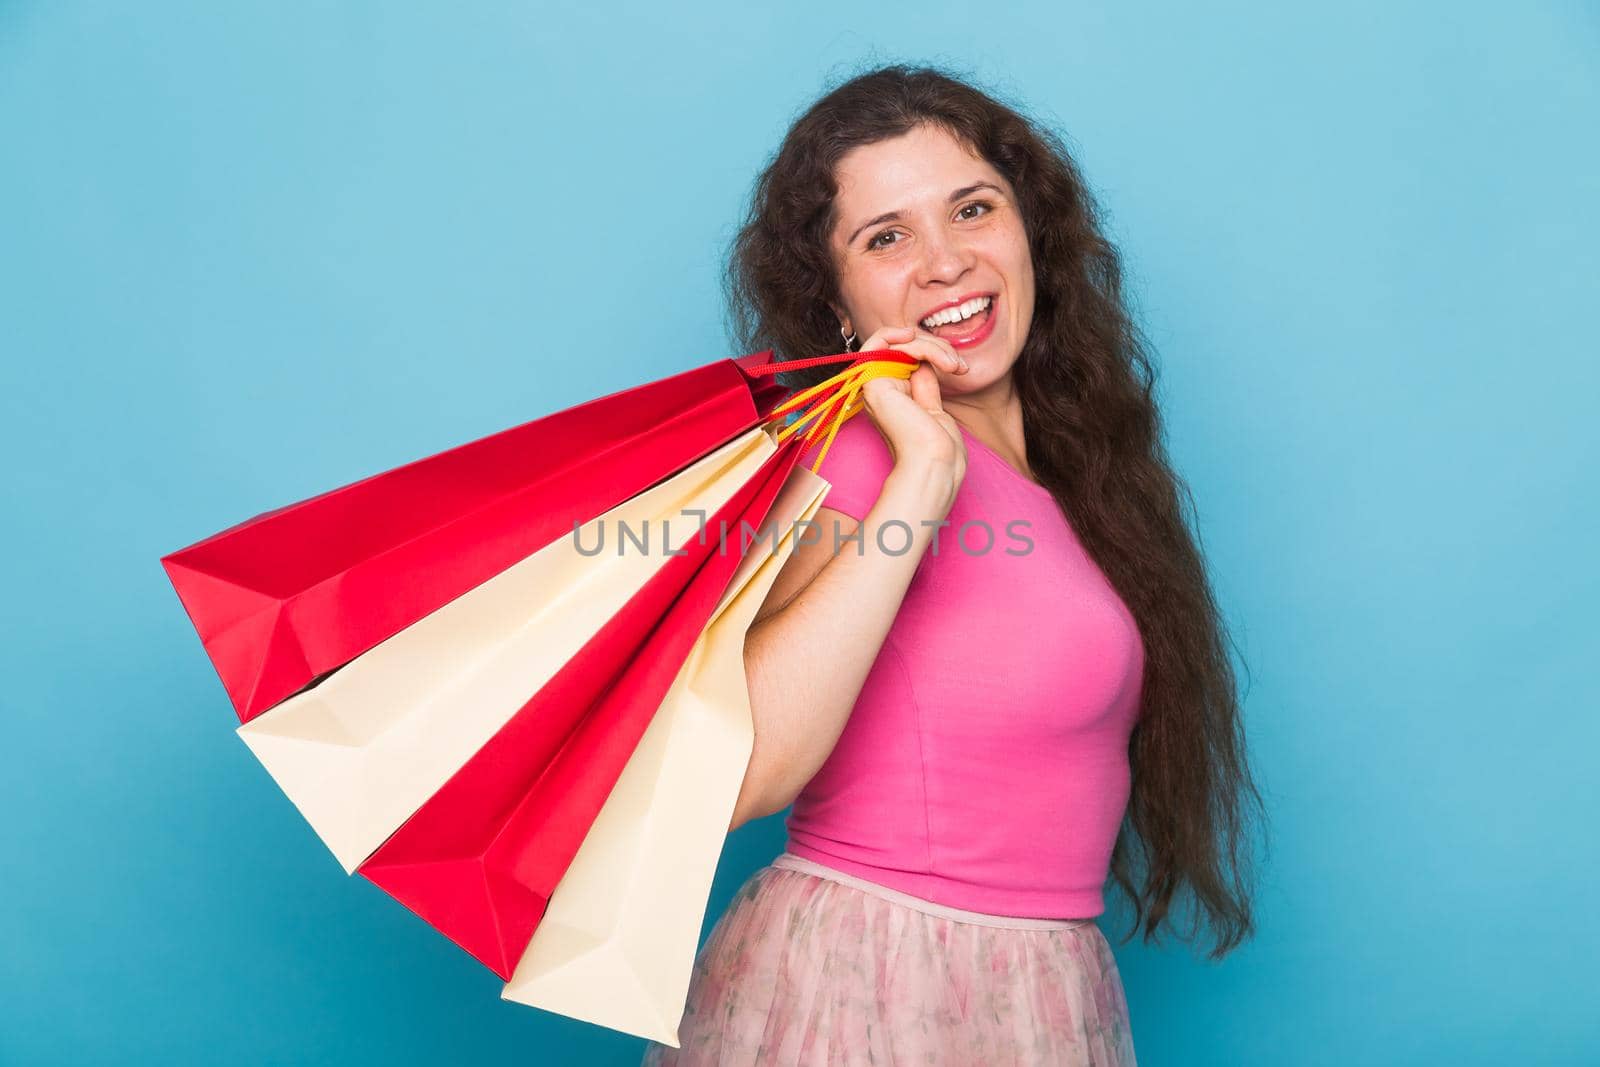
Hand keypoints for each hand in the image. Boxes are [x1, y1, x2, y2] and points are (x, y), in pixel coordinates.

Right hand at [853, 326, 968, 495]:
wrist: (935, 462)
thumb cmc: (939, 446)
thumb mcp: (933, 406)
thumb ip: (924, 382)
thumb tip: (926, 360)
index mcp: (893, 399)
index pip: (907, 358)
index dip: (933, 352)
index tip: (957, 365)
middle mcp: (880, 391)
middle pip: (903, 347)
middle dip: (936, 346)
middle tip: (958, 365)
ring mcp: (874, 386)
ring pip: (896, 342)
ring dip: (930, 345)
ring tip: (952, 364)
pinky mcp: (872, 381)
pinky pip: (882, 341)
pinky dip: (906, 338)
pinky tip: (920, 341)